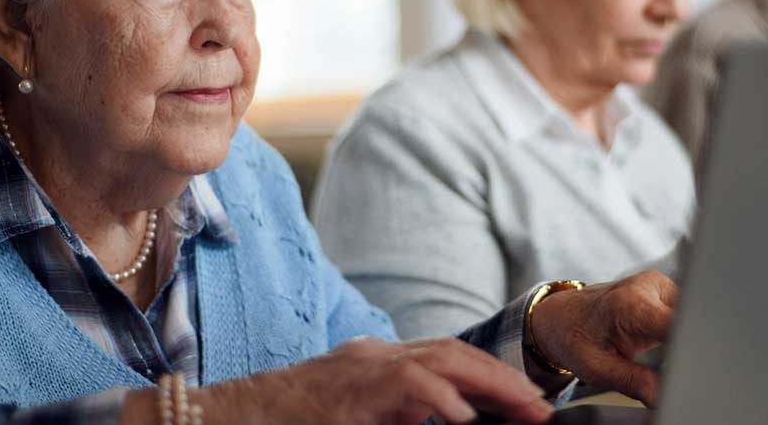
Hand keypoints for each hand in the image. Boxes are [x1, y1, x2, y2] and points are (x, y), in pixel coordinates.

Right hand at [186, 336, 552, 424]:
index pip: (447, 355)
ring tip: (522, 407)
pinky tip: (463, 416)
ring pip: (438, 358)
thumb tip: (450, 422)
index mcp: (377, 362)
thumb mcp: (354, 415)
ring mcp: (359, 369)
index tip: (527, 402)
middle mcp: (373, 356)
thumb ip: (398, 414)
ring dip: (486, 382)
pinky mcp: (345, 392)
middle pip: (452, 350)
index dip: (492, 375)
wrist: (228, 418)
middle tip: (540, 407)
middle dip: (501, 378)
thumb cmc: (289, 422)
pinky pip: (402, 385)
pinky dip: (438, 397)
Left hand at [528, 270, 678, 406]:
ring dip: (683, 340)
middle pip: (689, 320)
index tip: (685, 369)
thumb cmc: (575, 338)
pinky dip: (678, 332)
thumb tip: (663, 397)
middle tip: (664, 366)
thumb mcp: (598, 368)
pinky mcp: (665, 289)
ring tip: (656, 352)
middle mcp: (648, 286)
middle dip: (686, 347)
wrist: (562, 316)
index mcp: (630, 304)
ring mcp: (659, 284)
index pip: (679, 324)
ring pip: (691, 318)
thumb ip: (634, 382)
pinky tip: (660, 341)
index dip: (690, 348)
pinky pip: (685, 313)